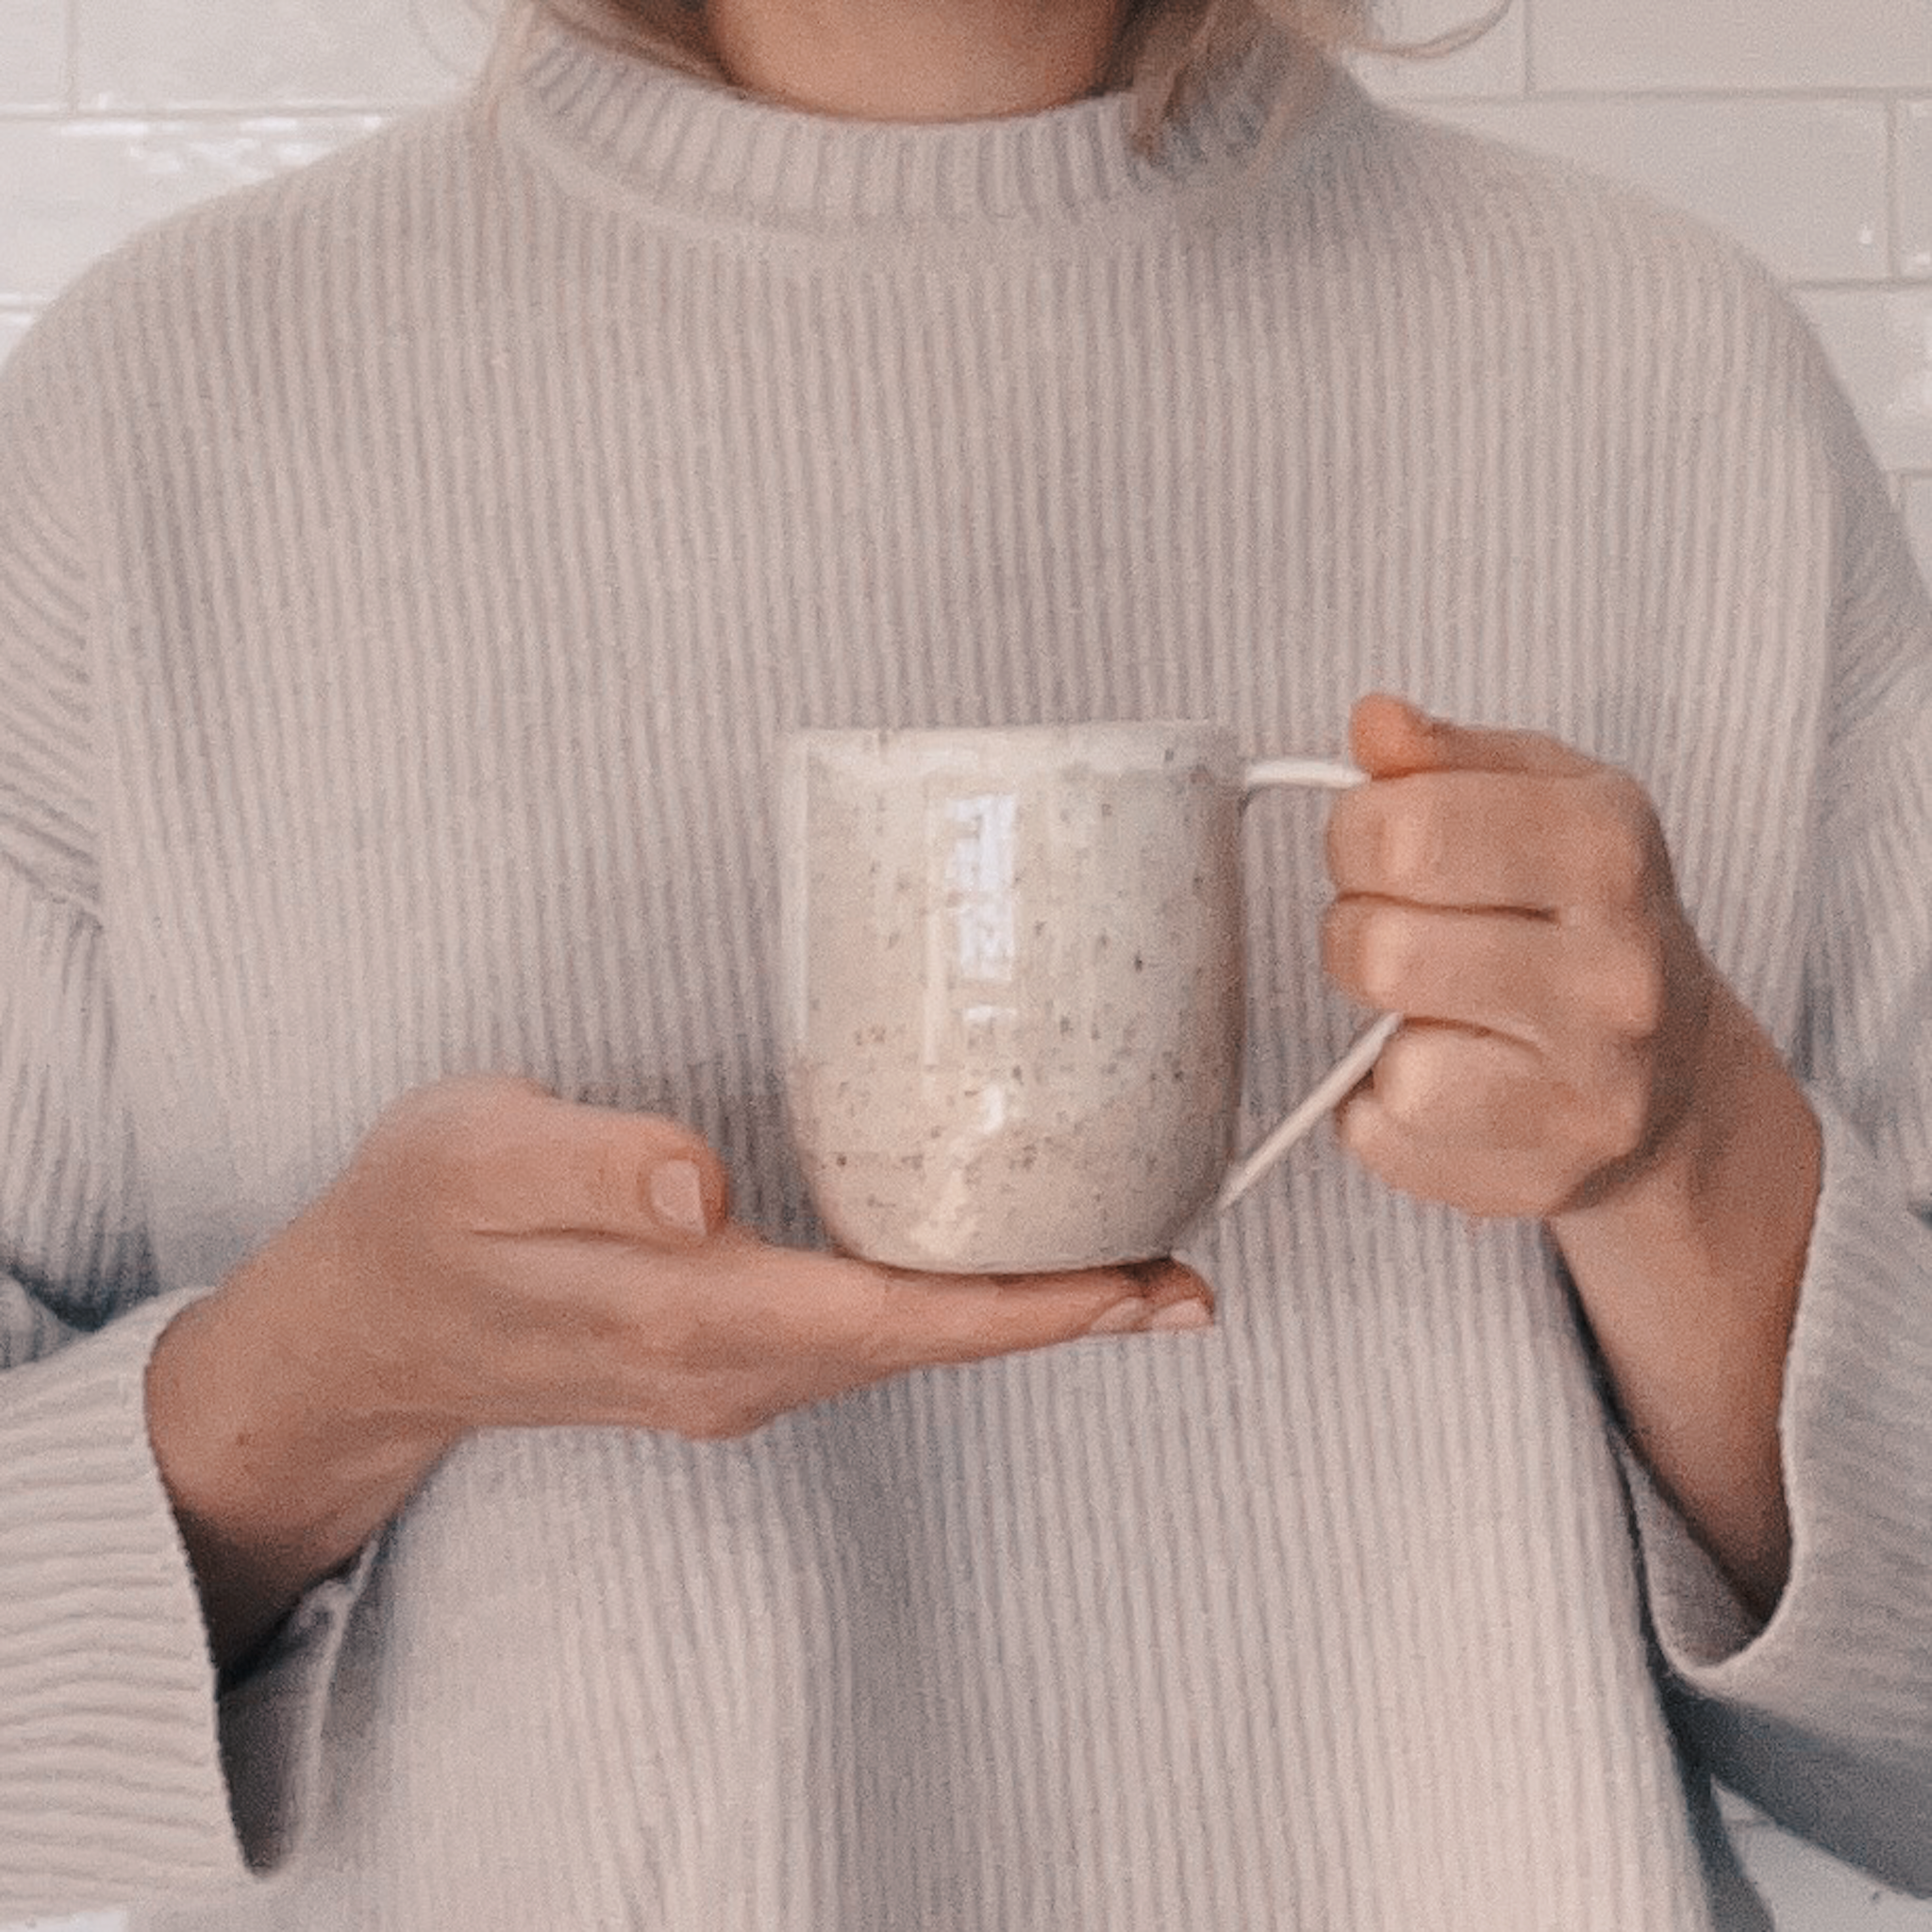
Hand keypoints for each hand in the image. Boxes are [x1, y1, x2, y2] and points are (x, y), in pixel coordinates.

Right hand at [150, 1076, 1210, 1663]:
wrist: (357, 1332)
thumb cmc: (415, 1221)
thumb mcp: (476, 1156)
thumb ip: (593, 1163)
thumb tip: (704, 1181)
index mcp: (692, 1315)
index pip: (900, 1318)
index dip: (1034, 1305)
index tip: (1144, 1284)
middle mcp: (734, 1368)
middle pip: (935, 1347)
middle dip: (1067, 1315)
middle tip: (1186, 1275)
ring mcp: (732, 1378)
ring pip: (909, 1350)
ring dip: (1023, 1317)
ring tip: (1130, 1272)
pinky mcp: (723, 1358)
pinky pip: (869, 1340)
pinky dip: (954, 1311)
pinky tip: (994, 1268)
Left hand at [1321, 694, 1720, 1220]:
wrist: (1677, 1080)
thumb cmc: (1580, 915)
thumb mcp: (1541, 798)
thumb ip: (1443, 756)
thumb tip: (1375, 722)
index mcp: (1606, 846)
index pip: (1405, 830)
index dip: (1355, 836)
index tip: (1380, 849)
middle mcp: (1615, 973)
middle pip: (1381, 951)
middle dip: (1356, 934)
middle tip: (1397, 933)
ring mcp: (1590, 1088)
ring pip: (1396, 1067)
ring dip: (1376, 1033)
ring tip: (1425, 1010)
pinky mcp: (1545, 1176)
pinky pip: (1386, 1140)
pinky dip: (1380, 1110)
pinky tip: (1442, 1078)